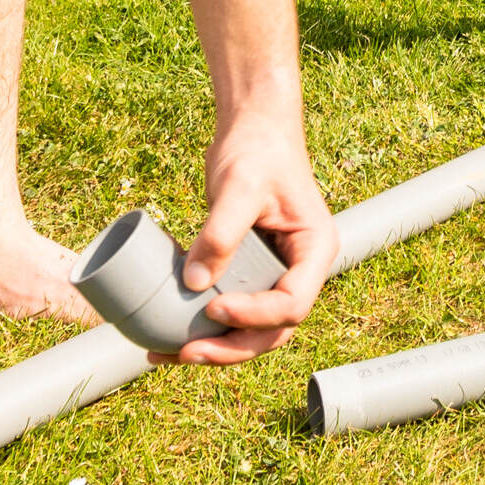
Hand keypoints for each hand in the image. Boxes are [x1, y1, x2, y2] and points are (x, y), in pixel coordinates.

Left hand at [167, 99, 334, 366]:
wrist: (253, 129)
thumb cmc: (257, 150)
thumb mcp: (240, 186)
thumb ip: (221, 231)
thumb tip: (192, 283)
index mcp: (314, 251)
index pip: (292, 304)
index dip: (254, 316)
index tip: (214, 308)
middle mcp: (300, 270)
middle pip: (272, 330)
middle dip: (230, 348)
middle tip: (187, 353)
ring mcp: (275, 274)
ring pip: (251, 331)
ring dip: (215, 348)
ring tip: (169, 354)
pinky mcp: (248, 273)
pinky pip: (231, 311)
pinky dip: (204, 330)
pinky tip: (170, 338)